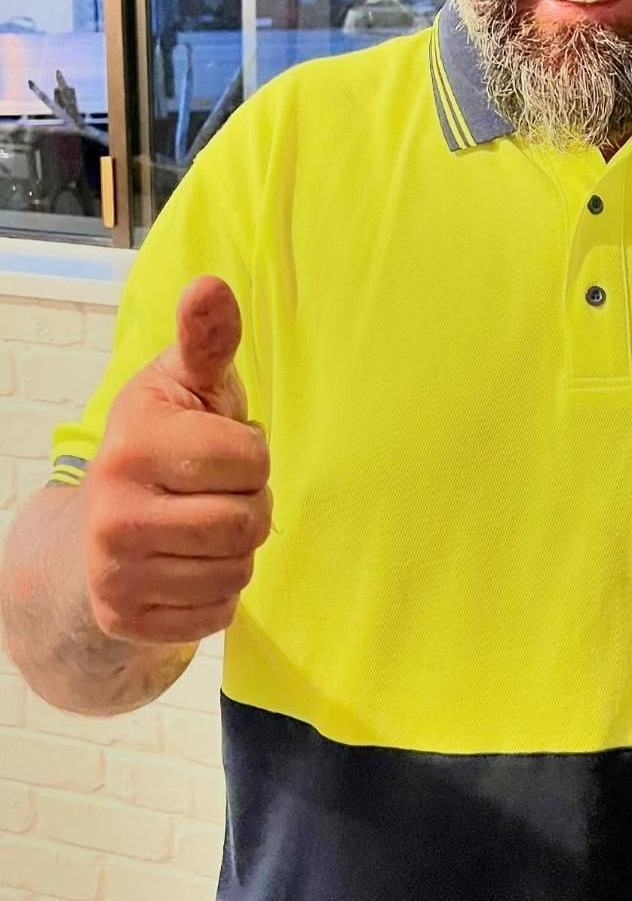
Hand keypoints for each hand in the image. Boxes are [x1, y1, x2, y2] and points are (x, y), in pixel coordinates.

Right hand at [82, 276, 271, 644]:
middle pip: (248, 522)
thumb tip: (211, 285)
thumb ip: (207, 339)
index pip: (253, 460)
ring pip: (236, 572)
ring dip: (239, 549)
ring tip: (206, 523)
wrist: (103, 521)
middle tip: (221, 491)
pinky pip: (217, 614)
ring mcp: (115, 573)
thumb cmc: (166, 439)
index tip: (223, 447)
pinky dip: (219, 592)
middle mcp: (114, 513)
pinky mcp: (125, 621)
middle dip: (252, 504)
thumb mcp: (186, 383)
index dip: (253, 454)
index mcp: (132, 445)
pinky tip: (192, 564)